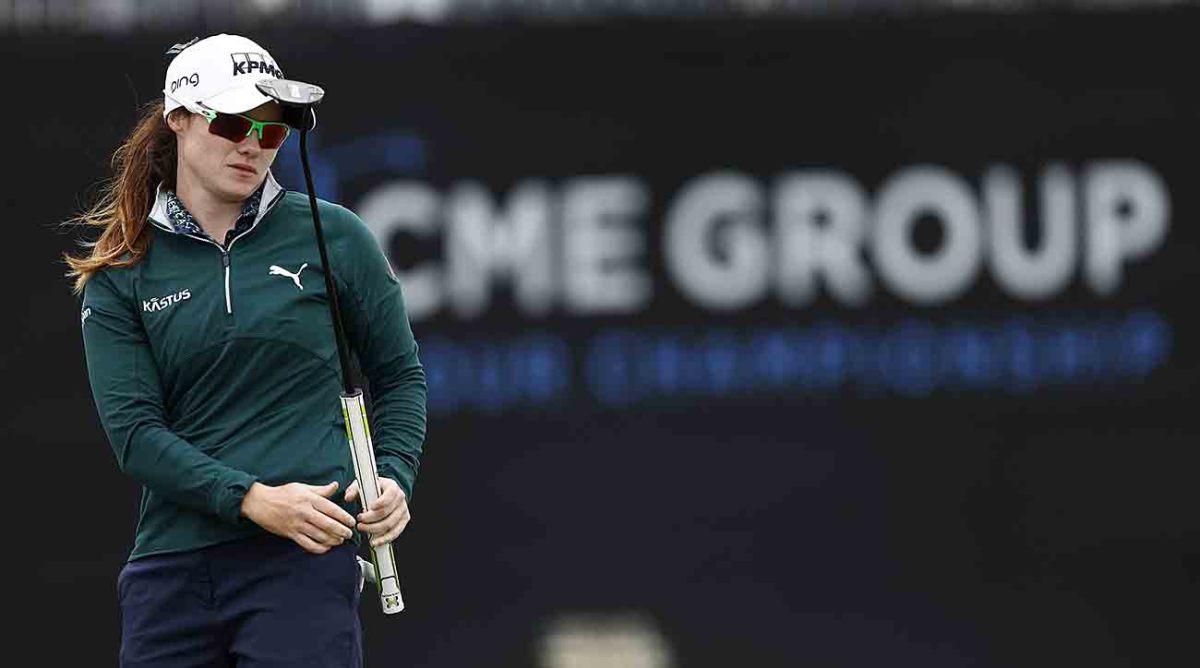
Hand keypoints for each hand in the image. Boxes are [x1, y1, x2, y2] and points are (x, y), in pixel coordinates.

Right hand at [240, 481, 356, 553]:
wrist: (260, 502)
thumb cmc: (282, 493)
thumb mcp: (302, 487)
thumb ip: (320, 490)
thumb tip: (336, 485)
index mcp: (309, 499)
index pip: (331, 509)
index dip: (344, 517)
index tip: (351, 522)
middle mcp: (304, 512)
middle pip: (328, 524)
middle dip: (341, 531)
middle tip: (349, 534)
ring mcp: (297, 524)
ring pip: (319, 536)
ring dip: (332, 540)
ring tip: (340, 541)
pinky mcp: (291, 533)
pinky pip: (307, 544)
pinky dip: (318, 548)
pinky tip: (326, 548)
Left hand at [345, 477, 410, 547]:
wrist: (384, 494)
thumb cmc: (372, 489)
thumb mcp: (362, 486)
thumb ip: (353, 490)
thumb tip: (348, 498)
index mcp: (392, 487)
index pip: (389, 495)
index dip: (380, 503)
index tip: (370, 508)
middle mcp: (400, 498)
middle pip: (387, 512)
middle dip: (371, 519)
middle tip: (359, 521)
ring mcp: (403, 510)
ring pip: (390, 524)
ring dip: (374, 529)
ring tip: (362, 528)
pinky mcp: (404, 520)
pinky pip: (395, 533)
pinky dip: (384, 539)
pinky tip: (374, 542)